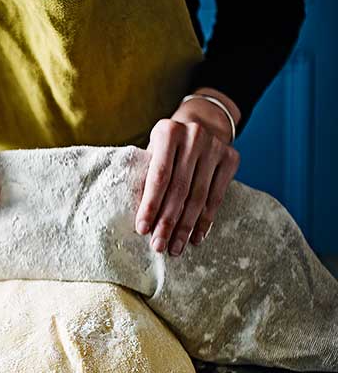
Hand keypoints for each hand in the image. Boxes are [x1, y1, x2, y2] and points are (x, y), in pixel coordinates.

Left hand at [134, 89, 240, 255]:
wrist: (202, 124)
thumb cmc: (167, 148)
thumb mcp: (153, 152)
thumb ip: (146, 177)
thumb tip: (140, 219)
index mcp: (168, 132)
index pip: (158, 176)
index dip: (150, 205)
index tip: (142, 230)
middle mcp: (194, 136)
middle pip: (179, 189)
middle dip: (167, 222)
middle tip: (158, 246)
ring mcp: (216, 146)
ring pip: (198, 197)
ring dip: (186, 227)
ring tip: (175, 248)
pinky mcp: (232, 158)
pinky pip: (216, 197)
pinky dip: (205, 220)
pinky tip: (195, 237)